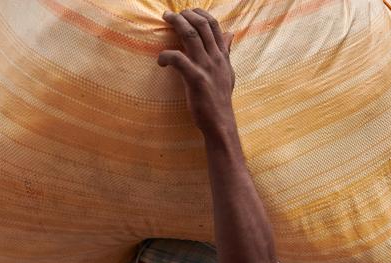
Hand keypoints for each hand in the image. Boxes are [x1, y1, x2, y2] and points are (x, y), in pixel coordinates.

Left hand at [157, 9, 236, 137]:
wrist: (220, 122)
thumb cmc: (220, 99)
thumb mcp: (228, 72)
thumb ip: (226, 52)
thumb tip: (230, 33)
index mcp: (223, 56)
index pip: (214, 25)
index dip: (200, 13)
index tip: (187, 11)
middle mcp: (216, 58)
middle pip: (201, 25)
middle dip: (185, 15)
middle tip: (171, 15)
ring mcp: (206, 67)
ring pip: (190, 35)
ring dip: (176, 23)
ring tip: (166, 19)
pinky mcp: (195, 79)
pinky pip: (178, 58)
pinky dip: (166, 55)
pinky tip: (160, 61)